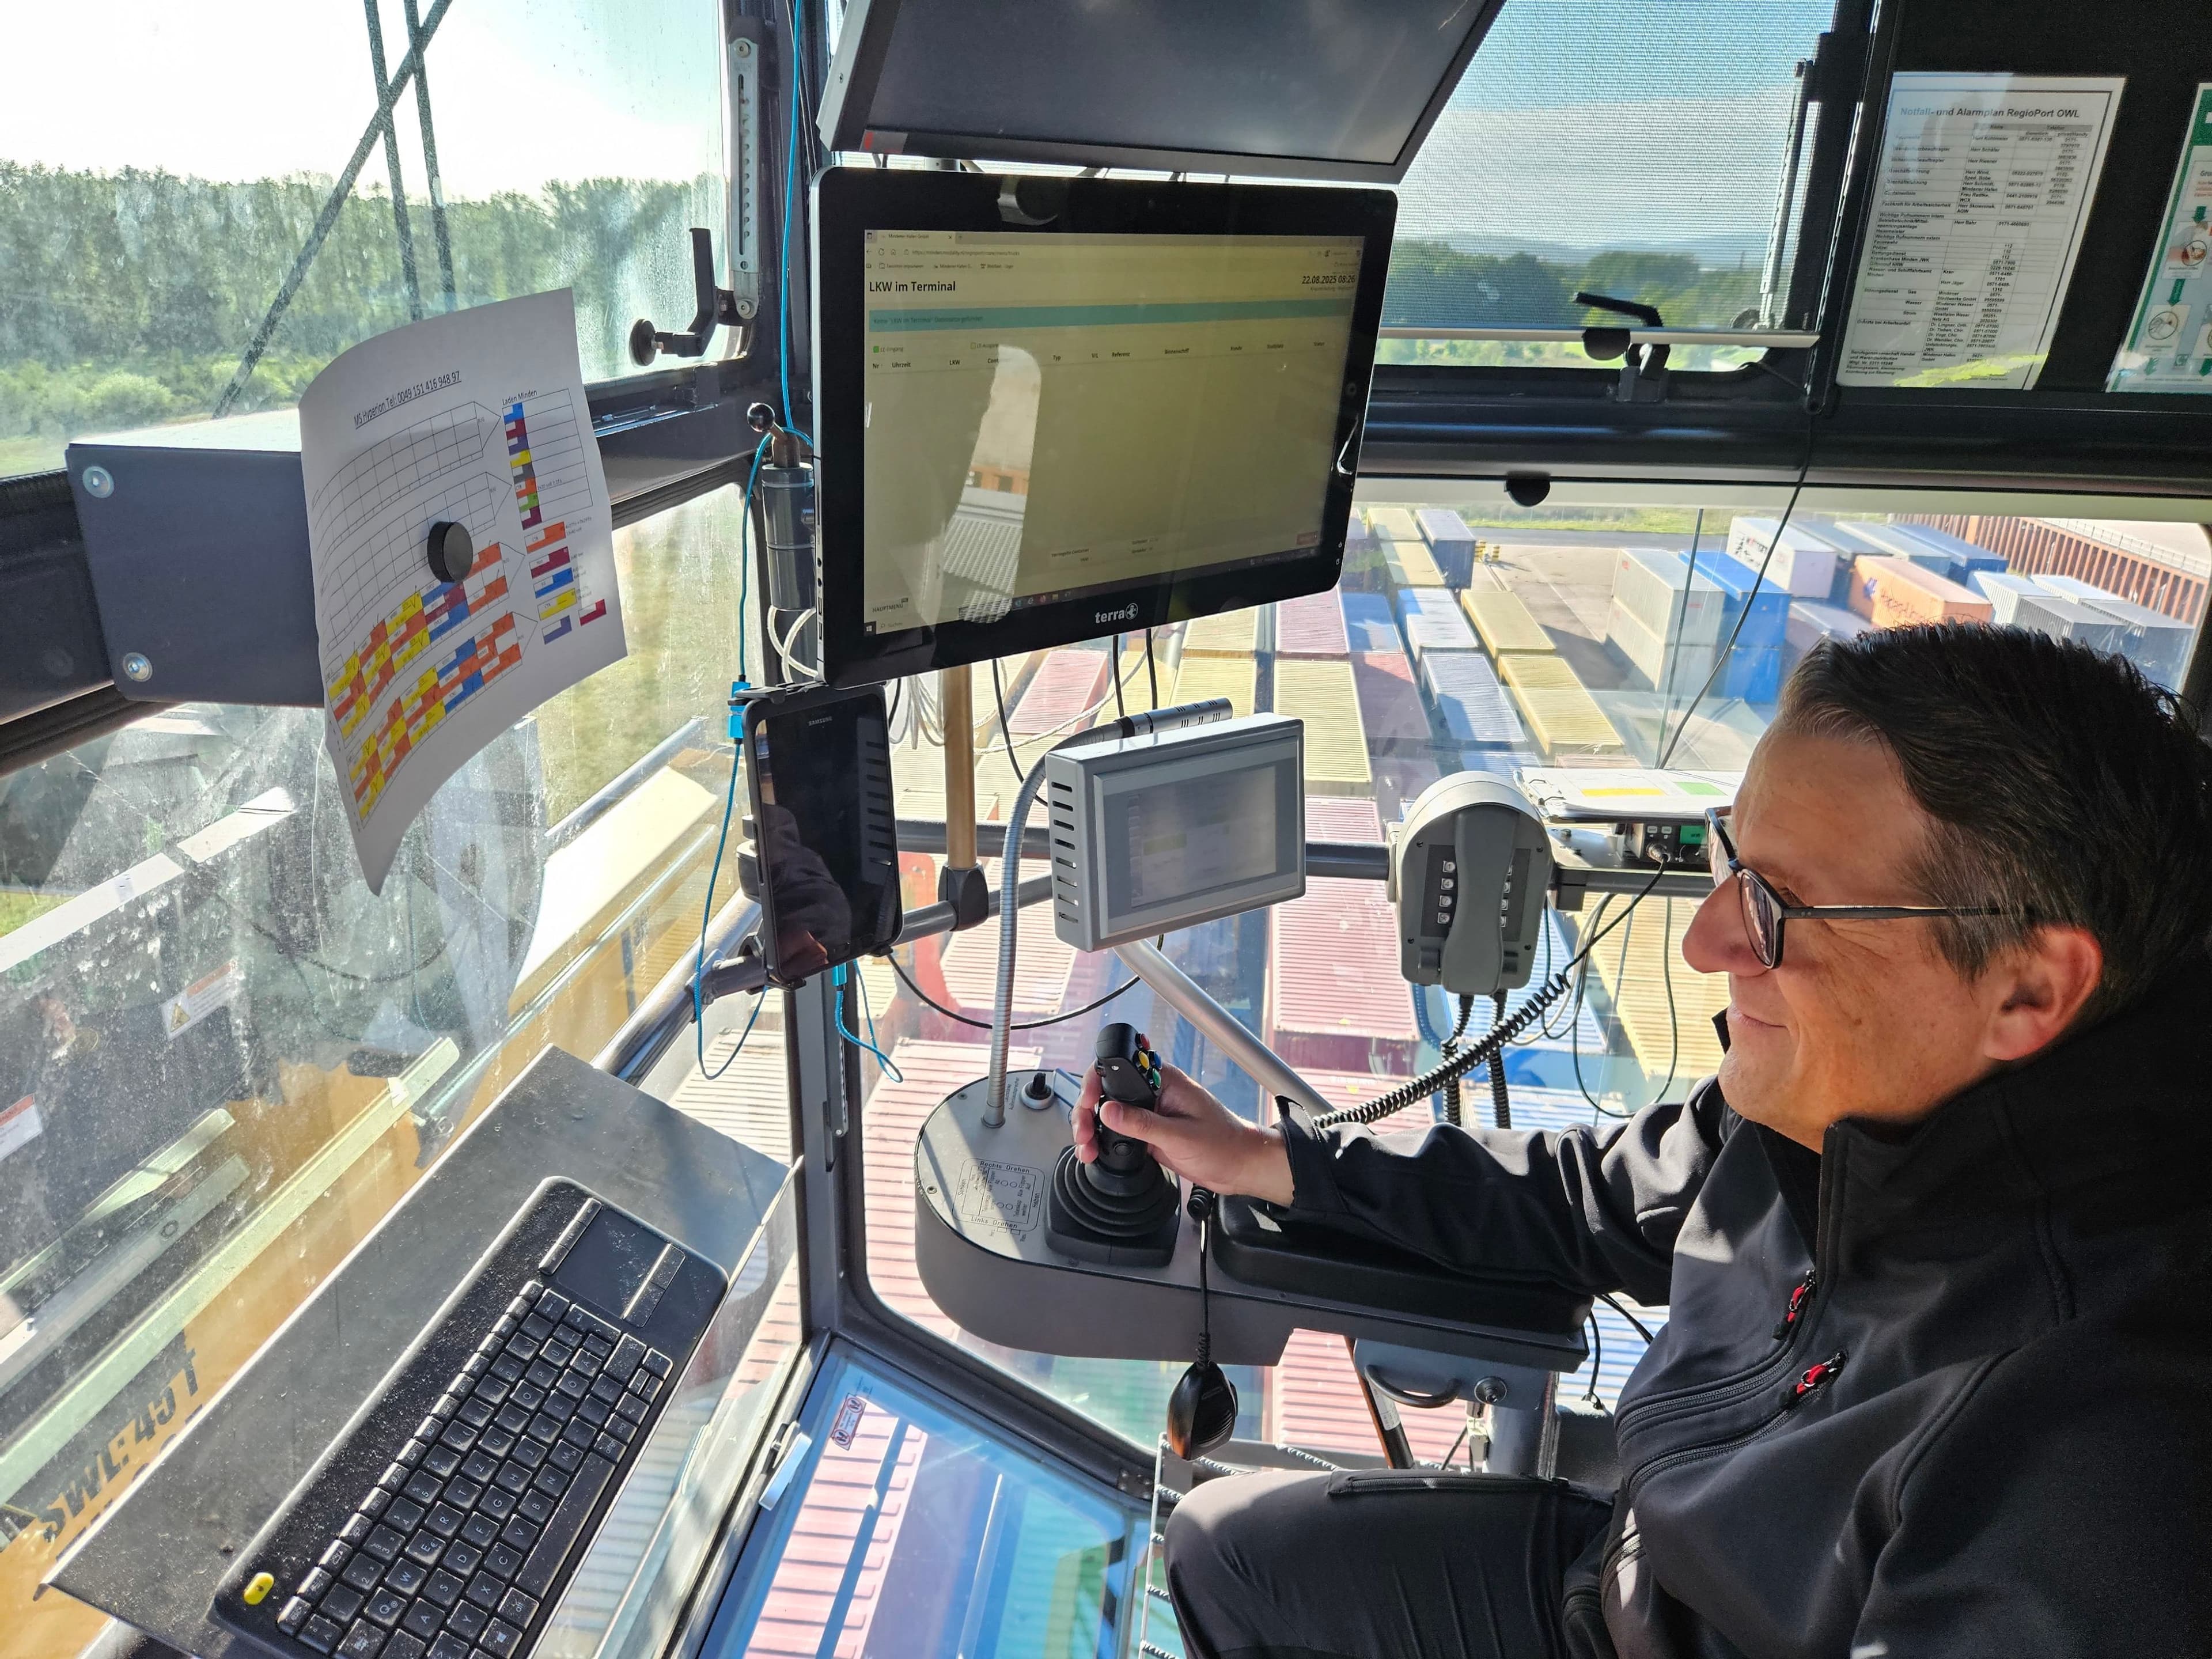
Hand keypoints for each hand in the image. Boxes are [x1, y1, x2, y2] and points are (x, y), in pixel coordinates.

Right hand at [1074, 1062, 1294, 1205]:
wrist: (1239, 1166)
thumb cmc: (1223, 1143)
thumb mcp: (1180, 1135)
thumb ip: (1142, 1123)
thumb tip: (1108, 1111)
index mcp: (1163, 1080)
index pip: (1119, 1069)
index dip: (1095, 1084)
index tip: (1087, 1105)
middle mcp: (1153, 1092)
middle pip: (1107, 1092)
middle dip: (1087, 1111)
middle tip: (1084, 1134)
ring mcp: (1149, 1113)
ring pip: (1108, 1113)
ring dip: (1092, 1129)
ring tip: (1087, 1149)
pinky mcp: (1148, 1133)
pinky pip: (1118, 1132)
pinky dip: (1103, 1141)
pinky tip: (1096, 1152)